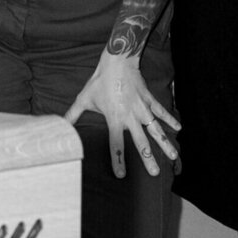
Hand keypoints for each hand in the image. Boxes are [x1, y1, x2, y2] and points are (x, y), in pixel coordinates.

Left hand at [63, 48, 179, 176]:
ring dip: (165, 143)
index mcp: (114, 119)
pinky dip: (170, 119)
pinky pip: (161, 112)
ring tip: (173, 157)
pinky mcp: (149, 100)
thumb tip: (59, 124)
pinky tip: (179, 129)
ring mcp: (142, 108)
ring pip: (156, 130)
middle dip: (148, 159)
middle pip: (141, 142)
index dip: (118, 160)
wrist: (117, 61)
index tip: (121, 175)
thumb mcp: (84, 98)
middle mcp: (131, 116)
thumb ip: (72, 114)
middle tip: (154, 173)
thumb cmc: (99, 81)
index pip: (116, 144)